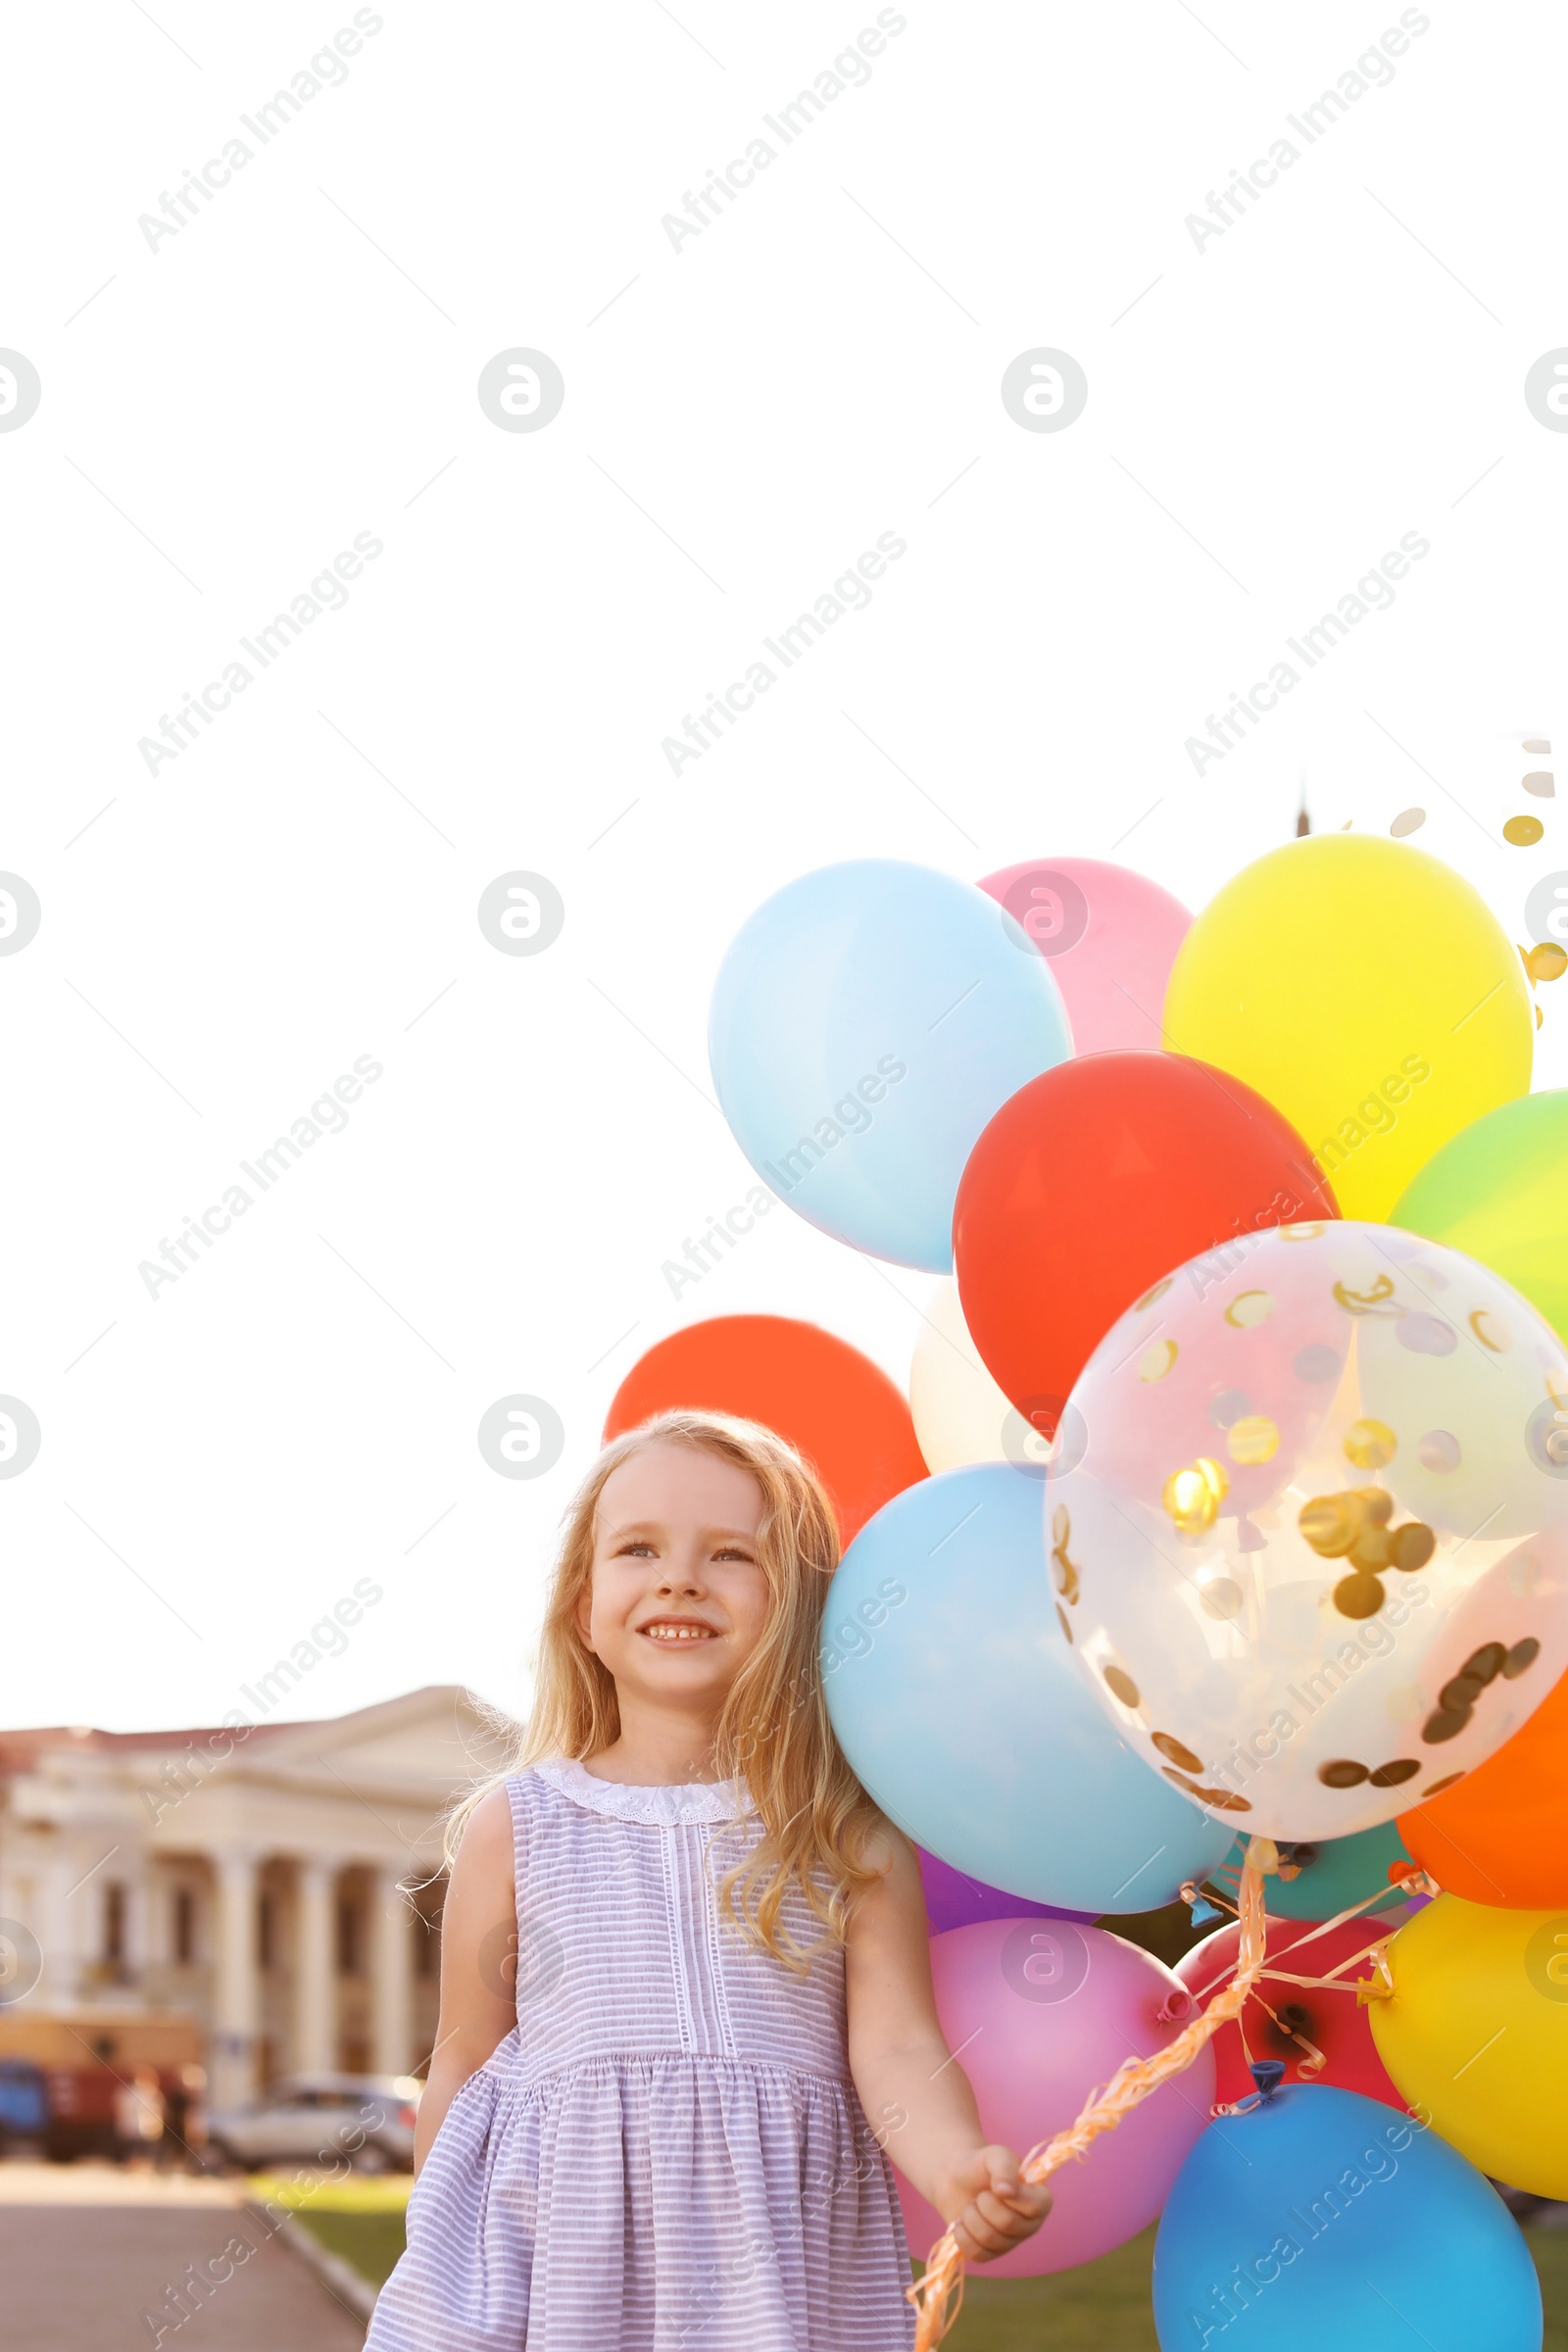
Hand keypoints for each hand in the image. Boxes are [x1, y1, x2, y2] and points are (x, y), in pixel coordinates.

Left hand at [934, 2144, 1051, 2262]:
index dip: (1014, 2196)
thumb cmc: (981, 2165)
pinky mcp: (989, 2254)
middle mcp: (1029, 2225)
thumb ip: (1004, 2167)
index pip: (1037, 2207)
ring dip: (971, 2216)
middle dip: (985, 2203)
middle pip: (1008, 2224)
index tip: (996, 2185)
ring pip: (990, 2240)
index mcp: (1039, 2200)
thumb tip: (1007, 2192)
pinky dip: (962, 2234)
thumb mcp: (995, 2155)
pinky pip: (977, 2254)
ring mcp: (1010, 2242)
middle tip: (980, 2194)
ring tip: (971, 2205)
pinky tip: (961, 2222)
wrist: (954, 2178)